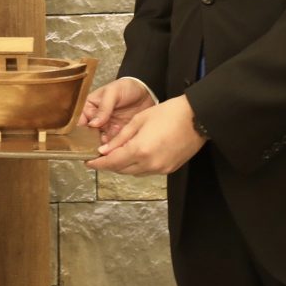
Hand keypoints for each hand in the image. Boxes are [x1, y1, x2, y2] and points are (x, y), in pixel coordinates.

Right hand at [79, 77, 155, 144]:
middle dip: (90, 144)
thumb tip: (93, 123)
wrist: (147, 92)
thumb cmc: (127, 87)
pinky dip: (114, 149)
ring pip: (100, 142)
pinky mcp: (119, 134)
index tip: (81, 140)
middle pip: (88, 135)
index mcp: (90, 107)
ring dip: (102, 148)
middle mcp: (96, 120)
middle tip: (94, 149)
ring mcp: (108, 128)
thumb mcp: (113, 92)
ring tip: (105, 152)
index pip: (80, 121)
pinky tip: (115, 151)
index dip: (79, 132)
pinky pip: (114, 144)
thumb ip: (104, 106)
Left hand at [86, 95, 205, 175]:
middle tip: (99, 157)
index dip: (98, 163)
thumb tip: (104, 150)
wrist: (197, 118)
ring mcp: (161, 169)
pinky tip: (135, 154)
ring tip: (116, 154)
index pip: (112, 162)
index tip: (88, 162)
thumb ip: (120, 137)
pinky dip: (137, 165)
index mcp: (140, 150)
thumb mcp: (139, 120)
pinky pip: (147, 171)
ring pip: (134, 172)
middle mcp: (150, 164)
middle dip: (109, 164)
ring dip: (123, 165)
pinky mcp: (169, 169)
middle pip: (122, 170)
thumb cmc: (168, 113)